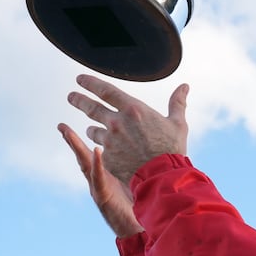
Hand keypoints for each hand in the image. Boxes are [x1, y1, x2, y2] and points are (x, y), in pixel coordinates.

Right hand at [58, 123, 142, 237]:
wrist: (145, 228)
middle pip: (84, 156)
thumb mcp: (138, 181)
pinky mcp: (105, 198)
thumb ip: (137, 166)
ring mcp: (100, 189)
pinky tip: (96, 151)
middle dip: (72, 141)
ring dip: (76, 148)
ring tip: (67, 133)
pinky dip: (97, 165)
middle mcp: (100, 181)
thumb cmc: (143, 204)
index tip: (77, 124)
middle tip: (60, 126)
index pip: (94, 152)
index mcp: (108, 174)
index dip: (86, 138)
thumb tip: (146, 149)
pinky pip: (99, 179)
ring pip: (85, 165)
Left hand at [66, 74, 189, 184]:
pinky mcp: (107, 158)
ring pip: (94, 131)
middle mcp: (117, 122)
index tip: (80, 79)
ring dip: (93, 129)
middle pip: (91, 107)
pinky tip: (105, 151)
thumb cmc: (172, 149)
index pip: (105, 90)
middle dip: (78, 100)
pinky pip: (100, 151)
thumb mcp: (178, 123)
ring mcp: (110, 141)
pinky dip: (102, 149)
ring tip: (93, 129)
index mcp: (133, 109)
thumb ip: (177, 103)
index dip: (90, 83)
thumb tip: (184, 86)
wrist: (162, 176)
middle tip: (71, 96)